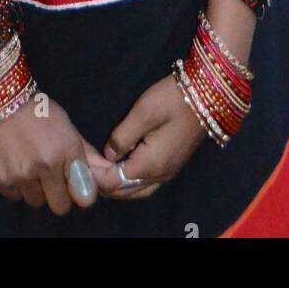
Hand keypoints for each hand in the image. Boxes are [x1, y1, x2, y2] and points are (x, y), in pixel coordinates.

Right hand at [0, 93, 108, 214]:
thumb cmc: (37, 109)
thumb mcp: (66, 126)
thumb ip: (86, 154)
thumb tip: (108, 173)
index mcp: (67, 150)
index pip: (85, 196)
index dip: (81, 193)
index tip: (75, 185)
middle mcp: (46, 166)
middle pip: (60, 207)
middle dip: (58, 195)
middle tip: (50, 177)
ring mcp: (22, 175)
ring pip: (37, 202)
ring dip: (35, 189)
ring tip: (29, 166)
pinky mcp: (1, 179)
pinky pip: (15, 197)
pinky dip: (16, 186)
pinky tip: (14, 165)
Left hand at [93, 72, 207, 198]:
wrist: (207, 95)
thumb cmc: (173, 100)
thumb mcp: (143, 112)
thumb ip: (122, 136)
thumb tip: (108, 154)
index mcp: (150, 165)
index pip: (113, 182)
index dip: (95, 173)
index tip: (81, 158)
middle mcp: (159, 176)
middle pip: (123, 192)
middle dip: (102, 181)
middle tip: (86, 162)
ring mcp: (167, 173)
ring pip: (134, 190)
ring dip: (115, 183)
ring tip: (98, 165)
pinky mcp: (171, 166)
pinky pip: (144, 183)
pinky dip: (128, 180)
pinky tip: (118, 165)